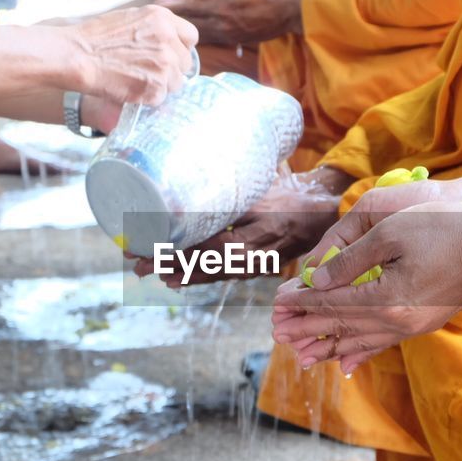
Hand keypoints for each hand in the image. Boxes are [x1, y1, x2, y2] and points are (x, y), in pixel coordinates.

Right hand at [65, 5, 197, 106]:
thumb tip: (172, 43)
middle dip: (171, 69)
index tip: (169, 54)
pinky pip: (161, 98)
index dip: (180, 48)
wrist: (77, 55)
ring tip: (135, 79)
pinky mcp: (156, 87)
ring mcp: (164, 65)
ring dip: (160, 85)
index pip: (191, 37)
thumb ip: (156, 28)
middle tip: (146, 70)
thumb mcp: (131, 18)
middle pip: (185, 63)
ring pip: (176, 83)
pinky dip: (147, 97)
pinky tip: (130, 88)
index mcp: (163, 19)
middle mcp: (168, 40)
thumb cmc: (96, 37)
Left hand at [133, 167, 355, 285]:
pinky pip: (224, 274)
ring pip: (213, 271)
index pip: (212, 240)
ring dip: (179, 271)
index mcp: (260, 226)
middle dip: (170, 262)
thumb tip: (189, 181)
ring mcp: (257, 262)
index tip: (150, 242)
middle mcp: (257, 250)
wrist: (324, 211)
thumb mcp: (264, 186)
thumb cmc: (291, 192)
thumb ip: (234, 190)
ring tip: (149, 272)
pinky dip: (199, 276)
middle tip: (136, 262)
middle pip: (206, 260)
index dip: (180, 246)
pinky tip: (176, 279)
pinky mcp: (257, 267)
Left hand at [155, 0, 303, 43]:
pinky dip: (195, 34)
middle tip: (152, 17)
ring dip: (180, 28)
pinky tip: (186, 33)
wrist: (288, 10)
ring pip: (195, 30)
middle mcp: (218, 18)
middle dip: (170, 17)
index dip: (170, 2)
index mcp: (218, 0)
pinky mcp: (232, 39)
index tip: (155, 4)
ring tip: (164, 26)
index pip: (187, 1)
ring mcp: (225, 31)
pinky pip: (208, 37)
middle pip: (187, 18)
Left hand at [271, 201, 461, 372]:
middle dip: (306, 328)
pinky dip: (360, 352)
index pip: (332, 303)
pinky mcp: (424, 323)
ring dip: (328, 346)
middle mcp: (398, 321)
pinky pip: (384, 343)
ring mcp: (413, 327)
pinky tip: (346, 364)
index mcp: (386, 299)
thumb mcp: (390, 231)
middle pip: (341, 326)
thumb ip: (350, 259)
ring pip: (360, 341)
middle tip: (276, 333)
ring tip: (301, 356)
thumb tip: (317, 280)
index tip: (276, 304)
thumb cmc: (444, 226)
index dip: (302, 302)